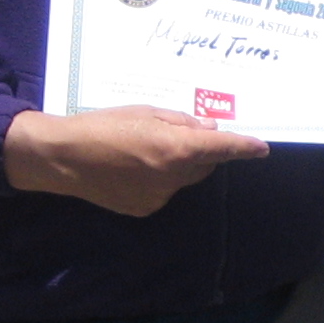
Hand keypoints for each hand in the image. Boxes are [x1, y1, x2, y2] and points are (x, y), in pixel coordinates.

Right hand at [0, 105, 267, 217]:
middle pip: (204, 165)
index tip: (261, 148)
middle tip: (179, 135)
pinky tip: (132, 169)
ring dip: (177, 165)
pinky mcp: (145, 209)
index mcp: (175, 148)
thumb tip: (209, 130)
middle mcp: (172, 177)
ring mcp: (159, 197)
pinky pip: (164, 191)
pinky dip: (159, 179)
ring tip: (144, 151)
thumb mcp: (145, 113)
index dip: (244, 147)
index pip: (222, 149)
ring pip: (183, 179)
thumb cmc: (102, 126)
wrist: (62, 158)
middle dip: (202, 152)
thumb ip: (182, 122)